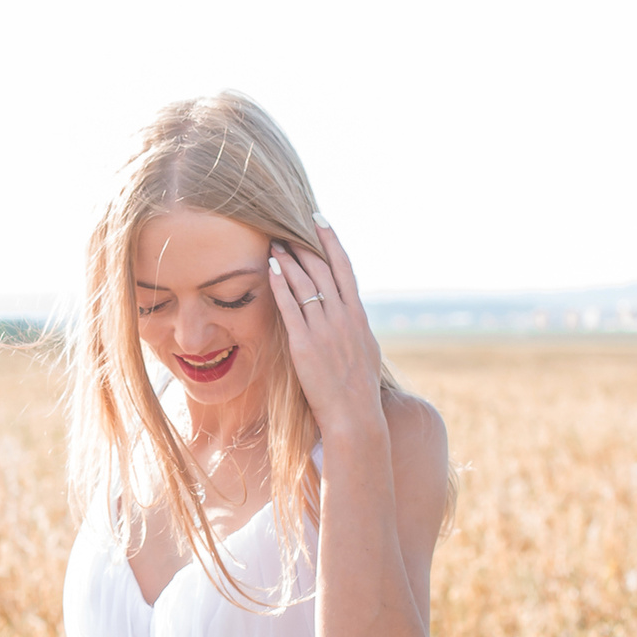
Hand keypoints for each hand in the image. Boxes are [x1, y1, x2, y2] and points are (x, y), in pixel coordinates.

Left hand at [268, 223, 384, 442]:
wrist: (354, 414)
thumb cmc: (360, 387)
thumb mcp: (367, 350)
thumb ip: (357, 328)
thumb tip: (353, 314)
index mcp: (358, 316)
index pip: (344, 268)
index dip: (331, 242)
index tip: (319, 221)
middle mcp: (342, 317)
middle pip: (321, 269)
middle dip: (302, 246)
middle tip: (286, 229)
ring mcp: (324, 329)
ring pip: (305, 284)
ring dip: (288, 260)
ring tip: (274, 244)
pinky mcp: (305, 344)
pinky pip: (290, 307)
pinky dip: (280, 285)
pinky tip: (270, 269)